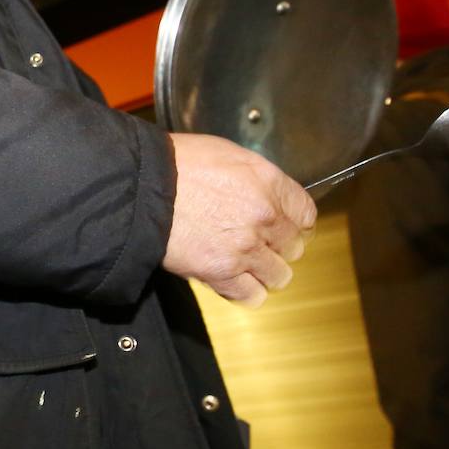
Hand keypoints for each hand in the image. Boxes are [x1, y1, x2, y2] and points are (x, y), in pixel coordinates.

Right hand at [163, 133, 316, 307]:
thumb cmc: (177, 165)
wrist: (142, 188)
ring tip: (248, 264)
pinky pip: (252, 295)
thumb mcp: (227, 153)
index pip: (306, 213)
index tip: (287, 225)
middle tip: (261, 242)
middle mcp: (264, 217)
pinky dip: (246, 291)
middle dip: (279, 245)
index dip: (296, 221)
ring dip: (265, 271)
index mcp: (268, 183)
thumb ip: (257, 178)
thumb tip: (268, 195)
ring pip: (279, 275)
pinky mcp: (222, 273)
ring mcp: (245, 248)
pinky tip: (235, 279)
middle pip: (294, 246)